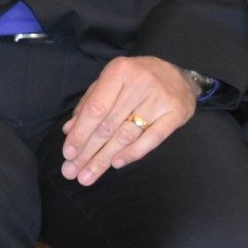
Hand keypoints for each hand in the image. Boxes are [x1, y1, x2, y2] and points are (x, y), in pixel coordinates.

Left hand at [59, 56, 196, 185]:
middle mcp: (140, 84)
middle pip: (109, 125)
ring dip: (104, 159)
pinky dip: (132, 153)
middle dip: (88, 152)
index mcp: (120, 71)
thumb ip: (91, 102)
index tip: (68, 153)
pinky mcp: (175, 114)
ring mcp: (159, 100)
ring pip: (126, 136)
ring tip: (88, 176)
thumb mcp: (112, 81)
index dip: (81, 132)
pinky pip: (151, 139)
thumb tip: (69, 129)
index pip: (96, 108)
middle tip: (72, 172)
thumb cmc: (138, 79)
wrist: (180, 75)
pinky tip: (116, 164)